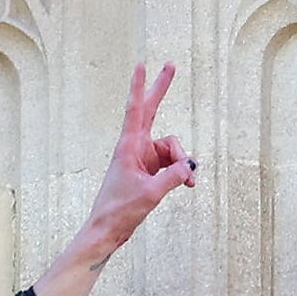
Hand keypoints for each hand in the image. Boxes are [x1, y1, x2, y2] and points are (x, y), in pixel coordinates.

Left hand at [33, 63, 196, 295]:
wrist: (107, 230)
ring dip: (183, 163)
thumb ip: (174, 176)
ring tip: (189, 183)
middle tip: (171, 65)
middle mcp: (136, 148)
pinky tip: (188, 185)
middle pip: (152, 112)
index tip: (141, 65)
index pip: (136, 110)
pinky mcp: (149, 171)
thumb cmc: (121, 211)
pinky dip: (181, 173)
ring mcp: (143, 158)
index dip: (140, 87)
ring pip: (172, 149)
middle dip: (161, 90)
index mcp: (129, 147)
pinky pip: (172, 164)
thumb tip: (189, 167)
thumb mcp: (152, 193)